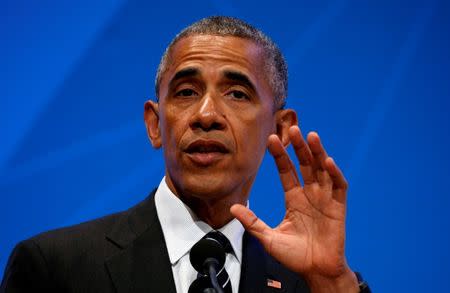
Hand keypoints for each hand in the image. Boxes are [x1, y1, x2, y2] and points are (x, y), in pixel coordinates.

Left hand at [230, 125, 357, 291]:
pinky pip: (338, 186)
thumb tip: (233, 208)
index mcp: (294, 198)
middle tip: (293, 128)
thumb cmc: (294, 256)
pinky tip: (326, 161)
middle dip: (299, 147)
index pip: (286, 171)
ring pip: (321, 170)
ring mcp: (325, 198)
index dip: (280, 155)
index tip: (271, 139)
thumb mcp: (268, 237)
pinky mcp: (338, 206)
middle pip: (304, 164)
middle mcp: (309, 194)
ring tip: (310, 136)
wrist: (315, 271)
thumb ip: (252, 222)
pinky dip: (334, 173)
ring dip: (317, 152)